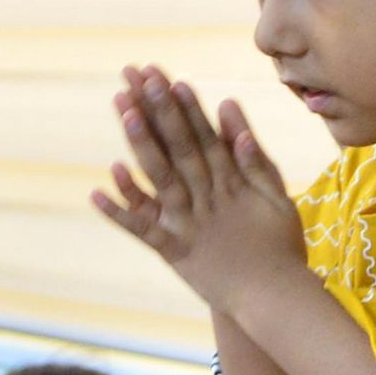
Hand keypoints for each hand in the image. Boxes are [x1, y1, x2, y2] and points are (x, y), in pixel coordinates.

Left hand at [92, 67, 307, 312]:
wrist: (276, 298)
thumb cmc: (279, 247)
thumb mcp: (275, 196)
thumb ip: (254, 156)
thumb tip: (232, 110)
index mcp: (233, 182)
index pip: (205, 136)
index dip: (186, 107)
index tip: (171, 79)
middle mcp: (208, 197)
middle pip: (179, 147)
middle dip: (158, 109)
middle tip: (138, 76)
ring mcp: (190, 224)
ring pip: (161, 178)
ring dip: (140, 144)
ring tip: (123, 110)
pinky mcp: (176, 252)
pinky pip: (144, 231)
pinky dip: (121, 213)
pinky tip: (96, 193)